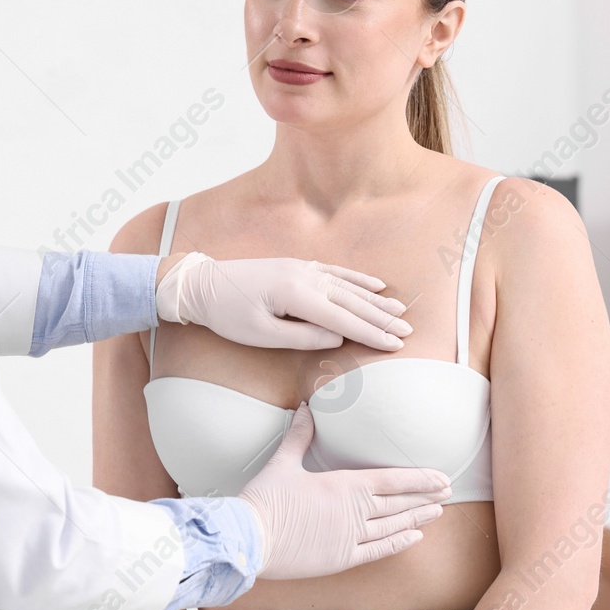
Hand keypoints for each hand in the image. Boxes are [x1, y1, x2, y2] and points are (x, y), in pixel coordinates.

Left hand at [155, 253, 411, 349]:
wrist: (202, 285)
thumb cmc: (228, 315)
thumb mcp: (262, 334)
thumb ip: (302, 336)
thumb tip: (337, 337)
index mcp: (297, 295)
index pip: (344, 318)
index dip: (372, 332)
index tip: (396, 343)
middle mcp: (305, 277)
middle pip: (352, 301)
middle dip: (381, 317)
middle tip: (407, 330)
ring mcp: (302, 268)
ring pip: (348, 286)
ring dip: (375, 298)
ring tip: (399, 309)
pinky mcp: (297, 266)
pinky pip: (335, 272)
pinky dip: (356, 278)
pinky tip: (374, 283)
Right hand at [237, 404, 450, 579]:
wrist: (250, 538)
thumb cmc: (265, 499)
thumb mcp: (283, 462)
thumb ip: (300, 436)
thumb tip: (305, 409)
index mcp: (344, 486)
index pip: (392, 480)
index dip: (420, 479)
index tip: (442, 478)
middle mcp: (354, 513)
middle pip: (399, 503)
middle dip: (425, 496)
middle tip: (448, 492)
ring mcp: (350, 538)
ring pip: (393, 527)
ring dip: (416, 518)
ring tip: (436, 512)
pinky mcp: (341, 559)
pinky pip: (377, 552)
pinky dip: (398, 544)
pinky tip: (414, 539)